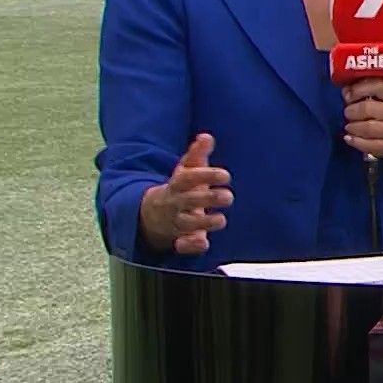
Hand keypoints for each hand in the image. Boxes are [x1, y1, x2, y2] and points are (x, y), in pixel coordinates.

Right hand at [140, 133, 232, 255]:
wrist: (153, 214)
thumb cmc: (180, 188)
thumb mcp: (186, 170)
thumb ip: (197, 154)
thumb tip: (207, 136)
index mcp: (177, 184)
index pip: (188, 178)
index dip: (206, 175)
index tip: (226, 175)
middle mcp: (176, 203)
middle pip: (189, 200)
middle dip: (208, 198)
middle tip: (228, 196)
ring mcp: (177, 222)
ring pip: (187, 223)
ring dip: (204, 222)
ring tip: (221, 219)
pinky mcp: (181, 239)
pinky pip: (183, 245)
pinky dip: (190, 245)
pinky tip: (202, 243)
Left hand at [342, 79, 382, 168]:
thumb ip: (377, 94)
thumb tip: (347, 90)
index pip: (376, 86)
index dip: (357, 89)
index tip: (348, 94)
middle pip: (366, 108)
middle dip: (351, 111)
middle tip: (348, 113)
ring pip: (365, 127)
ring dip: (352, 126)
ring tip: (350, 126)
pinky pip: (367, 145)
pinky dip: (355, 141)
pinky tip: (351, 138)